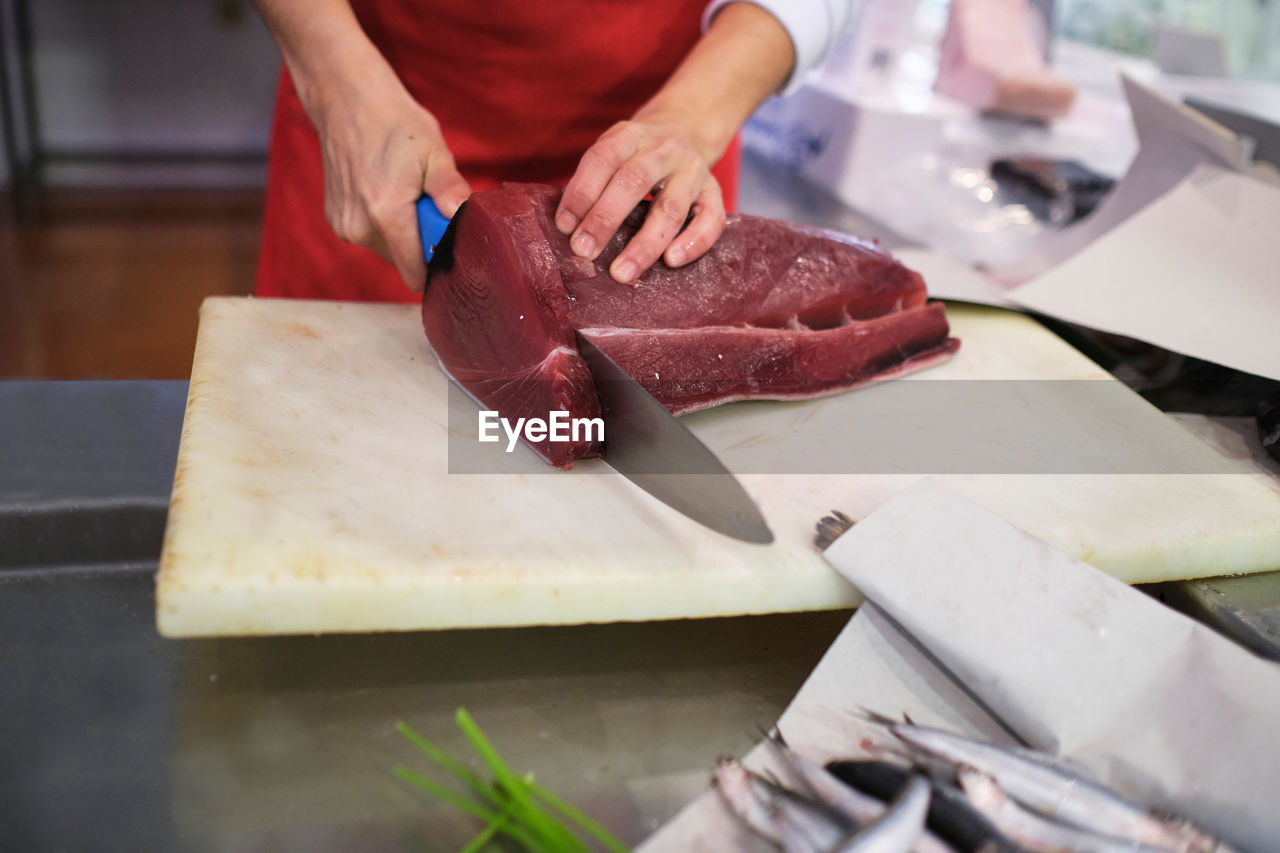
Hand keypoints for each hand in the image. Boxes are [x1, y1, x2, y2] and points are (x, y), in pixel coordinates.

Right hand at [315, 89, 470, 290]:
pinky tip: (384, 190)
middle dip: (421, 240)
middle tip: (424, 202)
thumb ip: (450, 188)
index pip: (415, 274)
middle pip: (404, 262)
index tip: (445, 240)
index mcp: (386, 215)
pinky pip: (371, 236)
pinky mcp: (336, 220)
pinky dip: (383, 222)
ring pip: (388, 250)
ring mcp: (344, 225)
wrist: (347, 101)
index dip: (436, 264)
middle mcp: (359, 227)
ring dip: (402, 231)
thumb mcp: (434, 152)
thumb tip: (461, 213)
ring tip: (403, 193)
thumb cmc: (394, 124)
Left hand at [554, 117, 725, 284]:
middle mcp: (663, 150)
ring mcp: (693, 171)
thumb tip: (568, 229)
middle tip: (584, 251)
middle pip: (635, 181)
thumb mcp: (614, 150)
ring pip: (671, 208)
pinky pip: (711, 219)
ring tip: (622, 273)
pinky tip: (671, 261)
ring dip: (645, 244)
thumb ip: (594, 181)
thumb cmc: (637, 154)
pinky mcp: (714, 191)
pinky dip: (693, 242)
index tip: (565, 227)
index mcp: (631, 135)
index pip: (604, 159)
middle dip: (606, 219)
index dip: (582, 192)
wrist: (687, 128)